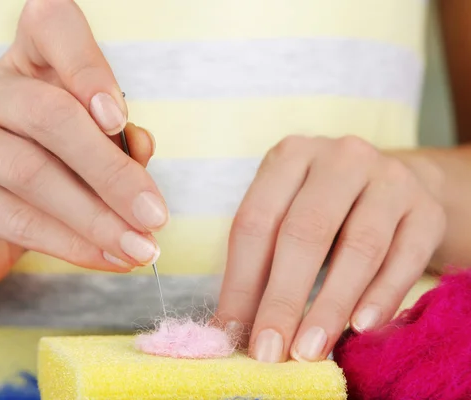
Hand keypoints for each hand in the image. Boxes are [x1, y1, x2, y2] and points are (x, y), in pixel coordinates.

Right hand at [0, 0, 166, 286]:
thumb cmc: (45, 172)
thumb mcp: (87, 151)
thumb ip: (117, 144)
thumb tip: (142, 148)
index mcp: (27, 62)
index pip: (51, 25)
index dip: (88, 65)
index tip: (120, 118)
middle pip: (51, 116)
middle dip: (113, 173)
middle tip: (154, 216)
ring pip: (35, 174)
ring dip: (98, 219)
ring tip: (138, 247)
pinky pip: (16, 219)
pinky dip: (71, 244)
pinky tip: (105, 258)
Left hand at [216, 135, 445, 362]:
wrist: (388, 186)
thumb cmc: (322, 209)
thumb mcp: (283, 218)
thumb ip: (258, 267)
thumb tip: (231, 330)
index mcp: (289, 156)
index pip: (255, 222)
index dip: (240, 283)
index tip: (231, 332)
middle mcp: (340, 158)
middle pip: (305, 232)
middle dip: (283, 299)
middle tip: (269, 351)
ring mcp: (389, 178)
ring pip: (359, 246)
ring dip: (330, 306)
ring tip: (309, 349)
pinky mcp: (427, 208)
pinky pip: (405, 258)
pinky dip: (381, 297)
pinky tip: (360, 328)